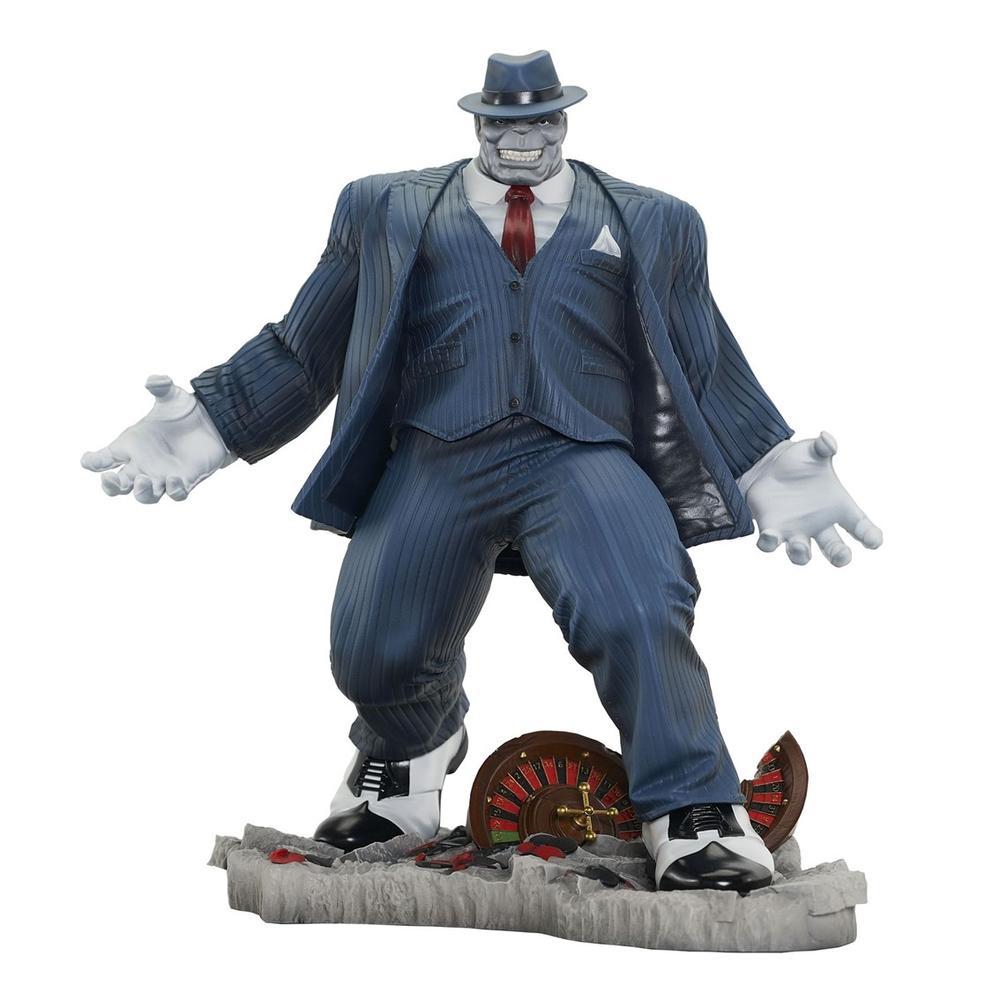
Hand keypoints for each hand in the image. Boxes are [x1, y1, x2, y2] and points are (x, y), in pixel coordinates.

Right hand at [81, 376, 234, 502]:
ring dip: (141, 492)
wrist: (213, 423)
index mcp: (131, 445)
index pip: (104, 458)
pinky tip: (173, 480)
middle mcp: (143, 464)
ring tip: (143, 481)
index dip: (93, 462)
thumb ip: (161, 387)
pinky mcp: (186, 480)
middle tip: (109, 479)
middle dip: (111, 486)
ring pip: (145, 495)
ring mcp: (163, 475)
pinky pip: (176, 494)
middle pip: (119, 485)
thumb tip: (154, 381)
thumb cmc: (185, 411)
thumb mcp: (172, 396)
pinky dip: (173, 491)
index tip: (88, 461)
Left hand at [739, 432, 882, 566]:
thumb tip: (827, 440)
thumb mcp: (812, 450)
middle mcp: (818, 524)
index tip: (874, 541)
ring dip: (801, 554)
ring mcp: (794, 530)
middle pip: (835, 549)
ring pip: (801, 554)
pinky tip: (769, 536)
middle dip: (840, 556)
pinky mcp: (771, 528)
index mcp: (838, 507)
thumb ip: (823, 447)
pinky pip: (770, 544)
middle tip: (842, 557)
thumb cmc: (797, 461)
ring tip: (800, 546)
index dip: (870, 536)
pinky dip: (769, 543)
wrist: (765, 464)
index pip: (860, 526)